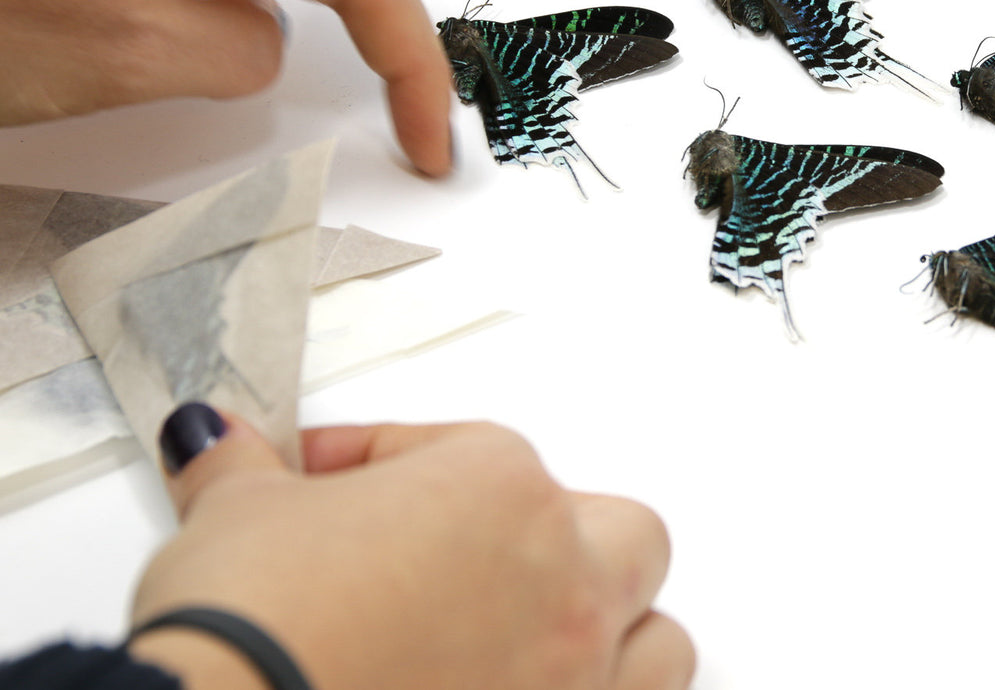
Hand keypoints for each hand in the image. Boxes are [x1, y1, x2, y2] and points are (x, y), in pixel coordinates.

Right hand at [128, 410, 692, 689]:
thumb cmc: (251, 635)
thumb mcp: (234, 517)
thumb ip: (246, 467)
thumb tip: (222, 443)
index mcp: (501, 490)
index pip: (465, 452)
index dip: (388, 465)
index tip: (335, 486)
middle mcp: (563, 581)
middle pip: (620, 538)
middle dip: (561, 541)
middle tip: (477, 560)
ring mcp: (575, 680)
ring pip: (658, 643)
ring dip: (617, 640)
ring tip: (542, 648)